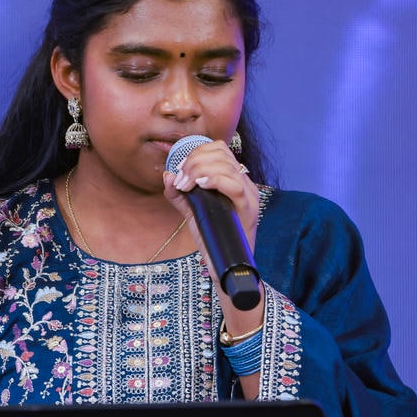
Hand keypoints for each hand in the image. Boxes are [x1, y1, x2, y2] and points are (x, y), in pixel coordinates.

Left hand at [163, 139, 262, 329]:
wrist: (225, 267)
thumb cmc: (213, 239)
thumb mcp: (192, 212)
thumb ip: (179, 195)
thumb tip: (167, 175)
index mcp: (234, 179)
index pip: (218, 149)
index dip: (195, 153)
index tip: (178, 171)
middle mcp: (245, 183)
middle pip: (220, 153)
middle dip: (193, 161)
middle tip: (180, 181)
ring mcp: (249, 195)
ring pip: (226, 165)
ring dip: (198, 171)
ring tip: (185, 186)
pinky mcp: (249, 210)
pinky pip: (235, 185)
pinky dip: (214, 180)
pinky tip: (199, 186)